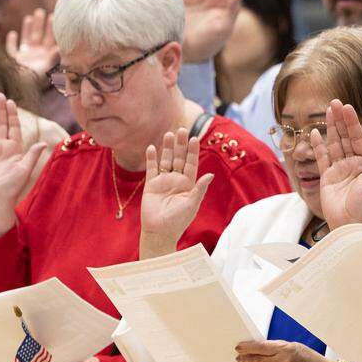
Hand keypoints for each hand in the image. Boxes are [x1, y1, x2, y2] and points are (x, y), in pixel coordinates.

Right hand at [0, 94, 46, 239]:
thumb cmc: (12, 186)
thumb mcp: (25, 169)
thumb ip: (32, 155)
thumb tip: (43, 143)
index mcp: (15, 148)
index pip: (14, 127)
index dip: (13, 115)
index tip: (11, 102)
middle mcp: (3, 146)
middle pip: (2, 124)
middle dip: (1, 110)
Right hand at [6, 9, 58, 77]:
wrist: (23, 89)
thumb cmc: (37, 80)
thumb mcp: (48, 66)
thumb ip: (54, 56)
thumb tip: (61, 46)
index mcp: (46, 55)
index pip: (50, 38)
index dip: (51, 28)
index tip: (53, 16)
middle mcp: (36, 54)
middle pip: (38, 35)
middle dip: (39, 24)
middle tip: (41, 11)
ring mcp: (25, 56)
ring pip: (26, 38)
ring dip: (27, 28)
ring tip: (29, 17)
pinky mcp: (14, 59)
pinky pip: (12, 49)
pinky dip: (11, 41)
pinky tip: (12, 33)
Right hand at [140, 127, 213, 256]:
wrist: (159, 232)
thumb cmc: (178, 221)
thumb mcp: (192, 204)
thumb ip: (199, 189)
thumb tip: (210, 175)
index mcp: (189, 184)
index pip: (191, 164)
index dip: (192, 151)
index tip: (194, 138)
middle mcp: (177, 180)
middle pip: (179, 158)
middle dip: (180, 145)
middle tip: (182, 130)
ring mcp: (163, 181)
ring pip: (166, 160)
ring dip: (167, 148)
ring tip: (168, 134)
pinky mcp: (151, 185)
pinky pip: (151, 168)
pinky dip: (151, 158)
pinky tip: (152, 147)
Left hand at [235, 340, 335, 361]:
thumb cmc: (310, 359)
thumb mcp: (294, 346)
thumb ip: (277, 347)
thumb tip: (259, 348)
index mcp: (285, 350)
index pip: (260, 347)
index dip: (247, 347)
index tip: (239, 347)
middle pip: (256, 360)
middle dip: (245, 359)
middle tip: (239, 358)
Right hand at [310, 100, 361, 229]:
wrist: (351, 224)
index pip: (359, 138)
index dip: (353, 123)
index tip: (348, 107)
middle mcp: (354, 163)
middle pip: (346, 137)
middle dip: (341, 120)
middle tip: (335, 102)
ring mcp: (340, 169)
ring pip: (334, 143)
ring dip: (331, 127)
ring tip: (327, 111)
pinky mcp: (327, 177)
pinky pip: (322, 157)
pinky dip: (319, 145)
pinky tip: (316, 132)